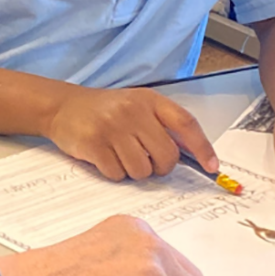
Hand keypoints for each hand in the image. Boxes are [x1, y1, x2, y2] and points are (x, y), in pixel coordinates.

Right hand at [46, 87, 217, 180]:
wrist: (62, 106)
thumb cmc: (105, 110)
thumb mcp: (136, 106)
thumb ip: (162, 125)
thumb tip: (193, 157)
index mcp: (149, 100)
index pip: (185, 123)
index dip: (202, 147)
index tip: (212, 167)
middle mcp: (132, 111)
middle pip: (166, 156)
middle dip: (159, 167)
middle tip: (145, 160)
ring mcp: (112, 127)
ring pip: (142, 170)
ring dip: (134, 171)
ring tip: (120, 155)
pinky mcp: (93, 144)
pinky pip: (118, 174)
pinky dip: (114, 173)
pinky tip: (104, 157)